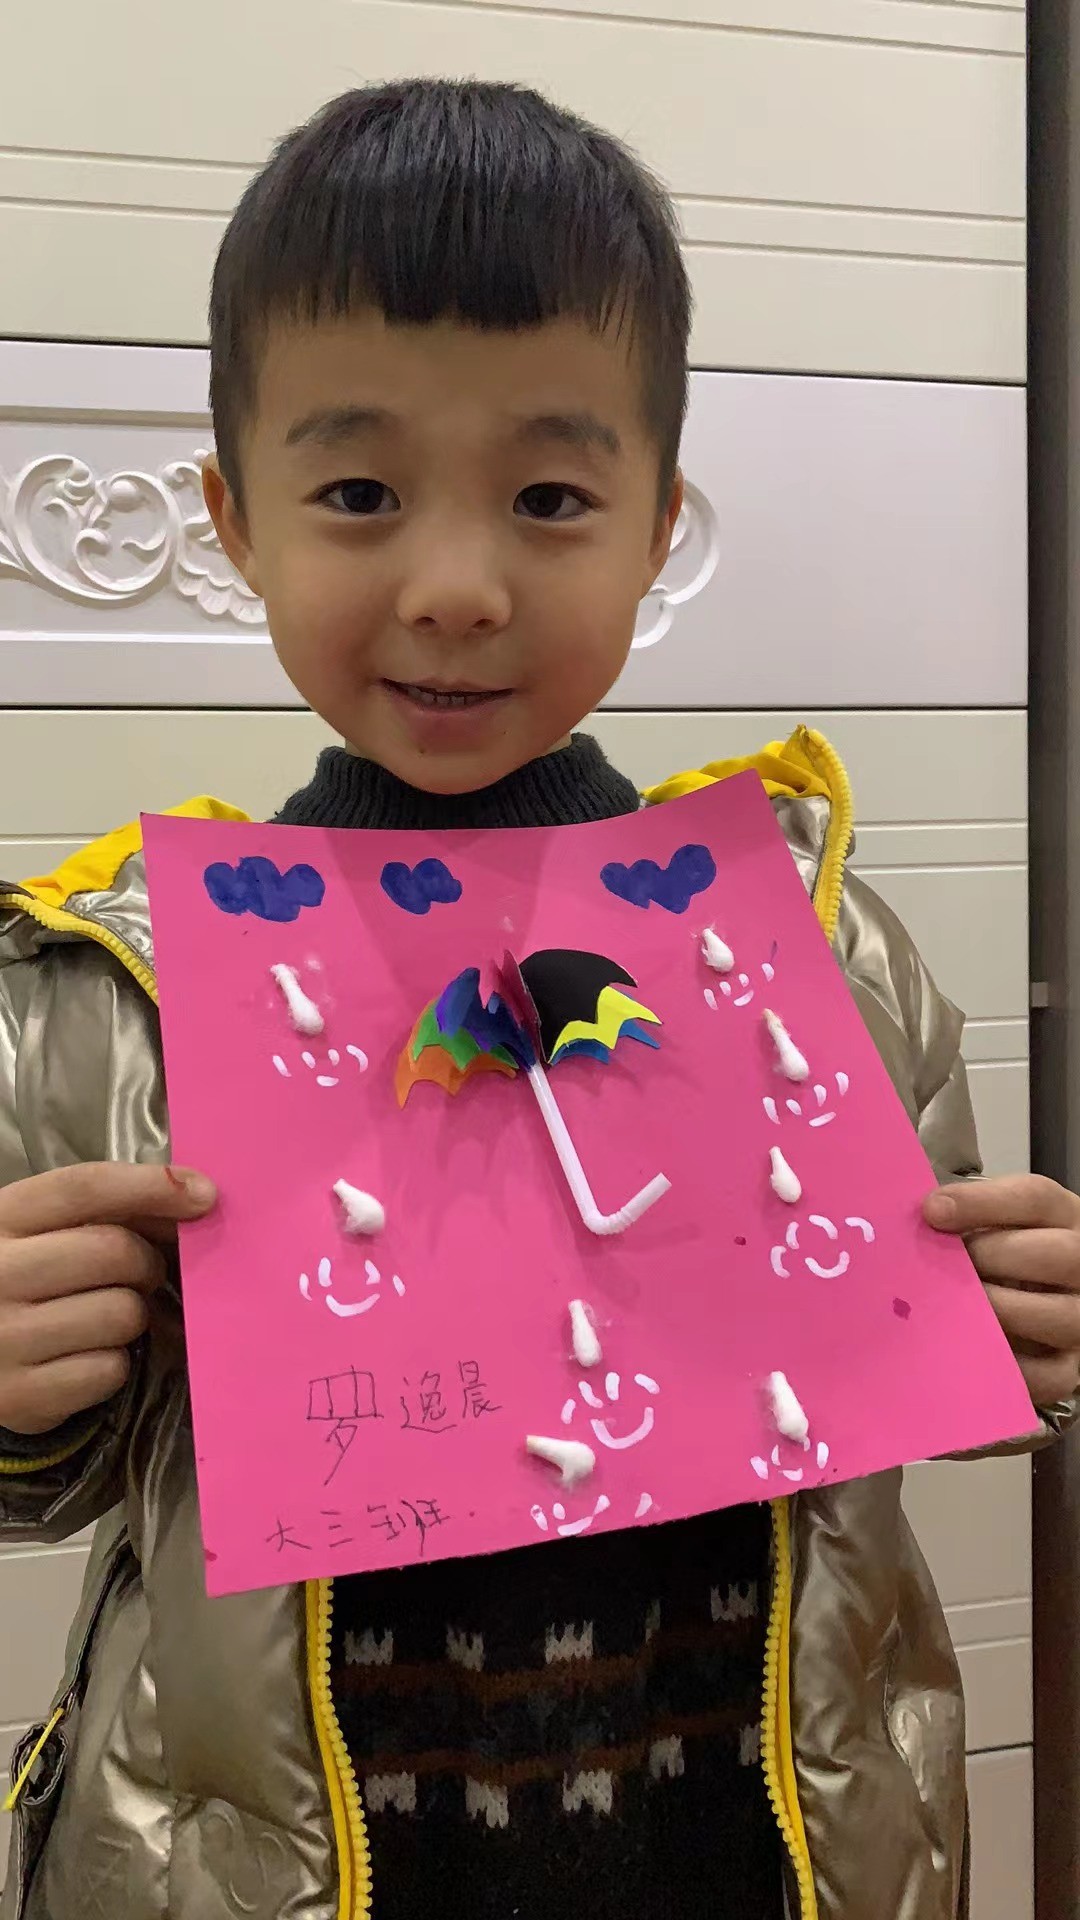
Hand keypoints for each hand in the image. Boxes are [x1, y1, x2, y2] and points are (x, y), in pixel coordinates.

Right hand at [0, 1163, 215, 1435]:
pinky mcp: (22, 1395)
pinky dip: (113, 1364)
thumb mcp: (42, 1232)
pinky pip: (110, 1369)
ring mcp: (5, 1337)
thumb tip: (196, 1197)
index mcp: (1, 1218)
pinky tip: (86, 1356)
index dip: (151, 1186)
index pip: (83, 1187)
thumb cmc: (23, 1281)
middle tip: (144, 1275)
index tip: (203, 1195)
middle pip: (114, 1251)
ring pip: (123, 1312)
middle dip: (148, 1263)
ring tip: (106, 1317)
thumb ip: (106, 1209)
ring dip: (133, 1316)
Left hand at [925, 1175, 1079, 1407]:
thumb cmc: (1007, 1254)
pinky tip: (968, 1348)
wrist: (1044, 1301)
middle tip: (943, 1268)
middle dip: (987, 1257)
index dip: (981, 1202)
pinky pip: (1045, 1375)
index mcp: (1065, 1216)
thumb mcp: (999, 1223)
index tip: (932, 1211)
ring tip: (952, 1309)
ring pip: (1051, 1314)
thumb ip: (969, 1218)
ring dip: (994, 1310)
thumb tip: (922, 1220)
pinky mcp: (1072, 1367)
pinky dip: (1003, 1363)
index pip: (1034, 1198)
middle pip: (1047, 1254)